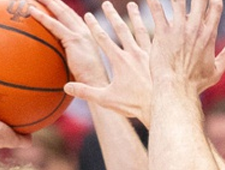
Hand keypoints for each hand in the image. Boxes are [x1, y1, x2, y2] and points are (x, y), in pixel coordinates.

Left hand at [30, 0, 108, 87]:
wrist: (96, 84)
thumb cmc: (88, 82)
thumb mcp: (78, 67)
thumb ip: (68, 61)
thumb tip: (54, 65)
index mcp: (87, 34)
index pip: (72, 17)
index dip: (62, 8)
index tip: (53, 3)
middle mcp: (84, 30)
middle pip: (66, 10)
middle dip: (53, 1)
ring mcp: (79, 34)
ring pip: (60, 13)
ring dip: (47, 2)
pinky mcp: (73, 40)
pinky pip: (54, 25)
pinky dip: (42, 17)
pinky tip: (31, 11)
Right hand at [64, 2, 155, 122]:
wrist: (158, 105)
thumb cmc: (132, 105)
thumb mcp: (105, 99)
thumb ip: (85, 91)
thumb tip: (66, 87)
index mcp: (119, 60)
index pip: (103, 39)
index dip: (94, 26)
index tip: (88, 15)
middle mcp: (133, 53)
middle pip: (121, 29)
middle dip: (111, 15)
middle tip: (106, 4)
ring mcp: (147, 54)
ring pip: (139, 30)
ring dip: (135, 16)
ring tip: (132, 5)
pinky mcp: (158, 59)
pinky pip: (155, 39)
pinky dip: (155, 27)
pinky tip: (157, 22)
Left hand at [145, 0, 224, 93]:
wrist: (176, 90)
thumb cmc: (194, 84)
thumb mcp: (215, 72)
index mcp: (208, 35)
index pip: (215, 7)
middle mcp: (196, 28)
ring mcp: (179, 29)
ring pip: (178, 0)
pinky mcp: (163, 33)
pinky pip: (157, 10)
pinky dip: (152, 1)